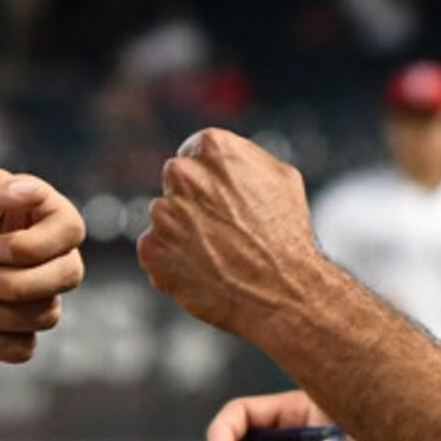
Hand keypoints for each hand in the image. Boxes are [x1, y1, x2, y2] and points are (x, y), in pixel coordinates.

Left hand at [0, 152, 85, 361]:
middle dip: (20, 283)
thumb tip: (32, 194)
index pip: (69, 227)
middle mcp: (30, 252)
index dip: (38, 245)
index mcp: (23, 211)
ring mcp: (18, 294)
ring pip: (47, 314)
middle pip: (69, 273)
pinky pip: (23, 348)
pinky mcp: (0, 331)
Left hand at [136, 128, 323, 336]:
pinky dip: (173, 260)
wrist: (284, 292)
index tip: (222, 196)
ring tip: (217, 253)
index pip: (195, 152)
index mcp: (213, 148)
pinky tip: (203, 270)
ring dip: (184, 232)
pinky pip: (156, 249)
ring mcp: (163, 212)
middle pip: (178, 182)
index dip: (210, 177)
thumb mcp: (282, 176)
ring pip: (166, 217)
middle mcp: (183, 174)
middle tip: (222, 228)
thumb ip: (244, 158)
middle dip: (194, 202)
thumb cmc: (288, 236)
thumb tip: (224, 159)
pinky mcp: (152, 248)